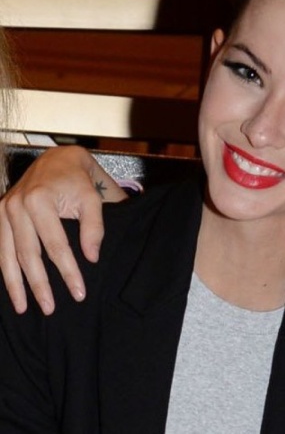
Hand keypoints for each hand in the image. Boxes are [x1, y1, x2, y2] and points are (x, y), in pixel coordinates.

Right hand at [0, 146, 127, 313]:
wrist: (57, 159)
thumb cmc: (77, 180)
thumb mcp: (93, 199)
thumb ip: (94, 228)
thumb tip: (91, 258)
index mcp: (39, 201)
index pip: (56, 246)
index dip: (68, 272)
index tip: (79, 293)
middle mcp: (15, 206)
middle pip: (28, 255)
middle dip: (39, 285)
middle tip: (50, 309)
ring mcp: (2, 210)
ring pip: (6, 255)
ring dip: (14, 284)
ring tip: (24, 308)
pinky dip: (3, 268)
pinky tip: (10, 287)